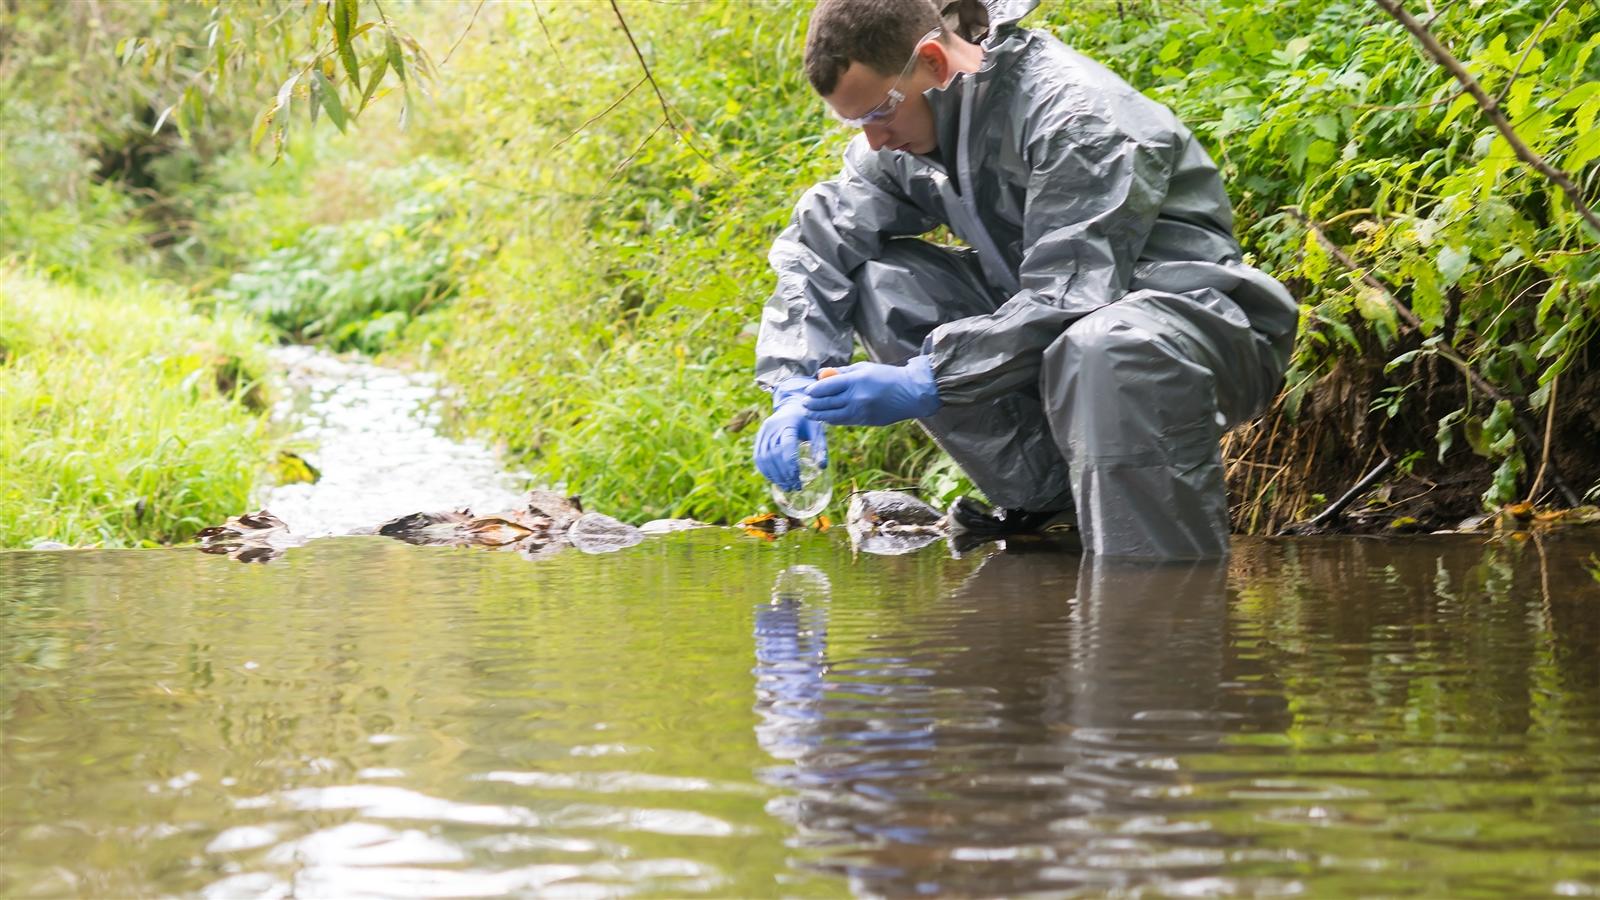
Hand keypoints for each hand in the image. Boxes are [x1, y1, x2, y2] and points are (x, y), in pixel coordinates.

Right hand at [754, 378, 828, 490]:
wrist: (793, 405)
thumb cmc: (808, 420)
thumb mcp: (817, 430)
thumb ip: (820, 447)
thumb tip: (822, 467)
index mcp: (788, 423)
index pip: (786, 446)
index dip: (790, 464)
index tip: (797, 478)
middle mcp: (772, 426)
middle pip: (774, 454)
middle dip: (783, 474)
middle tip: (795, 487)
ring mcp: (763, 431)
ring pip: (764, 457)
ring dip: (774, 475)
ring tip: (786, 487)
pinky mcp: (759, 437)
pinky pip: (758, 456)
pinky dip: (765, 470)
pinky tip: (775, 480)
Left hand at [802, 356, 940, 426]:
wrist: (911, 393)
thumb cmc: (887, 377)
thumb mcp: (864, 368)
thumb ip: (842, 373)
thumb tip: (822, 375)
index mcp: (856, 381)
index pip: (828, 387)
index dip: (814, 390)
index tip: (807, 391)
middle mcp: (857, 397)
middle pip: (827, 402)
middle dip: (813, 404)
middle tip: (803, 403)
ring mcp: (861, 411)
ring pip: (833, 415)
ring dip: (819, 414)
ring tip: (809, 412)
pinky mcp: (866, 421)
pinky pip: (844, 421)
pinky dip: (832, 419)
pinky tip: (825, 417)